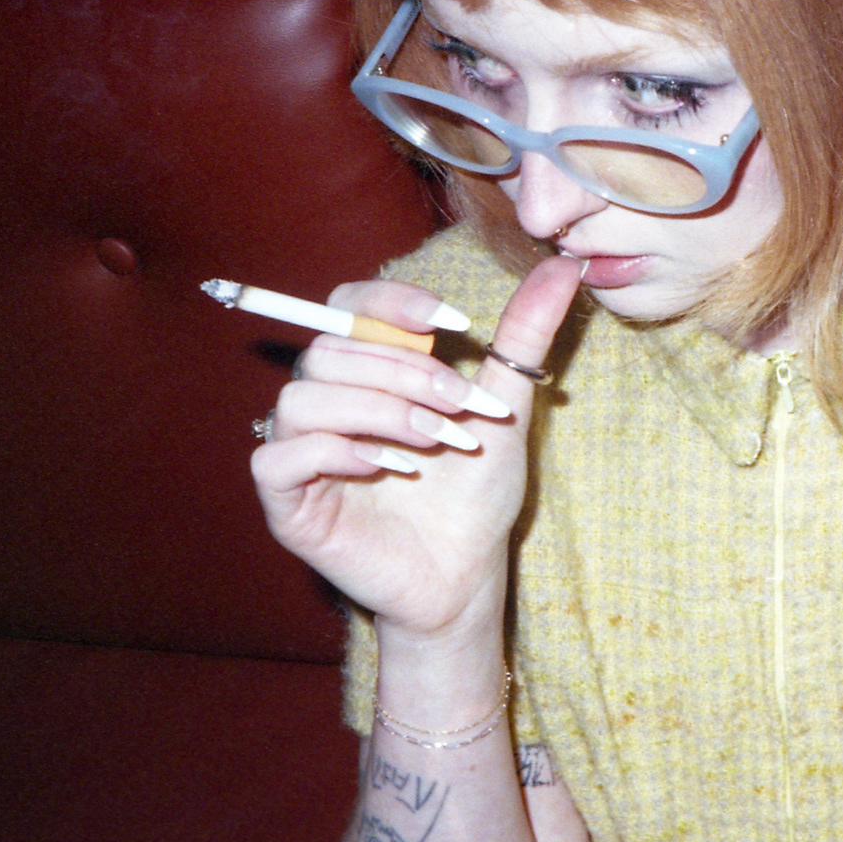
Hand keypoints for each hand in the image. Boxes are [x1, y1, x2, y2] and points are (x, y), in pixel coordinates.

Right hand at [250, 255, 584, 639]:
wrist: (467, 575)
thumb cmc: (475, 494)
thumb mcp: (505, 408)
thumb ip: (523, 337)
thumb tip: (565, 266)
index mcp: (367, 371)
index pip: (350, 303)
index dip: (392, 302)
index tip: (451, 323)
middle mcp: (324, 401)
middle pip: (333, 349)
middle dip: (405, 373)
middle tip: (460, 408)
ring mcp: (297, 450)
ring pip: (304, 396)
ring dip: (377, 411)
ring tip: (432, 443)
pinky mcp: (285, 502)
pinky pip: (277, 456)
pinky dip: (333, 451)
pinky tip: (383, 468)